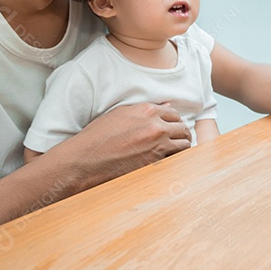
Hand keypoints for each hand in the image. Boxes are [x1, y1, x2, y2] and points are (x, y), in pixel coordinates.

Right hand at [50, 102, 191, 187]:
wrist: (86, 159)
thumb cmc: (98, 136)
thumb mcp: (120, 114)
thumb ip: (145, 110)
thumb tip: (167, 105)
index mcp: (147, 111)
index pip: (174, 113)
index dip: (174, 120)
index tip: (172, 126)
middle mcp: (155, 127)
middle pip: (182, 128)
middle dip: (181, 133)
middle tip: (177, 139)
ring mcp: (157, 146)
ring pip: (184, 145)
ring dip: (181, 147)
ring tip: (176, 150)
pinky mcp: (154, 164)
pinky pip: (174, 160)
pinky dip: (174, 160)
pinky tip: (168, 161)